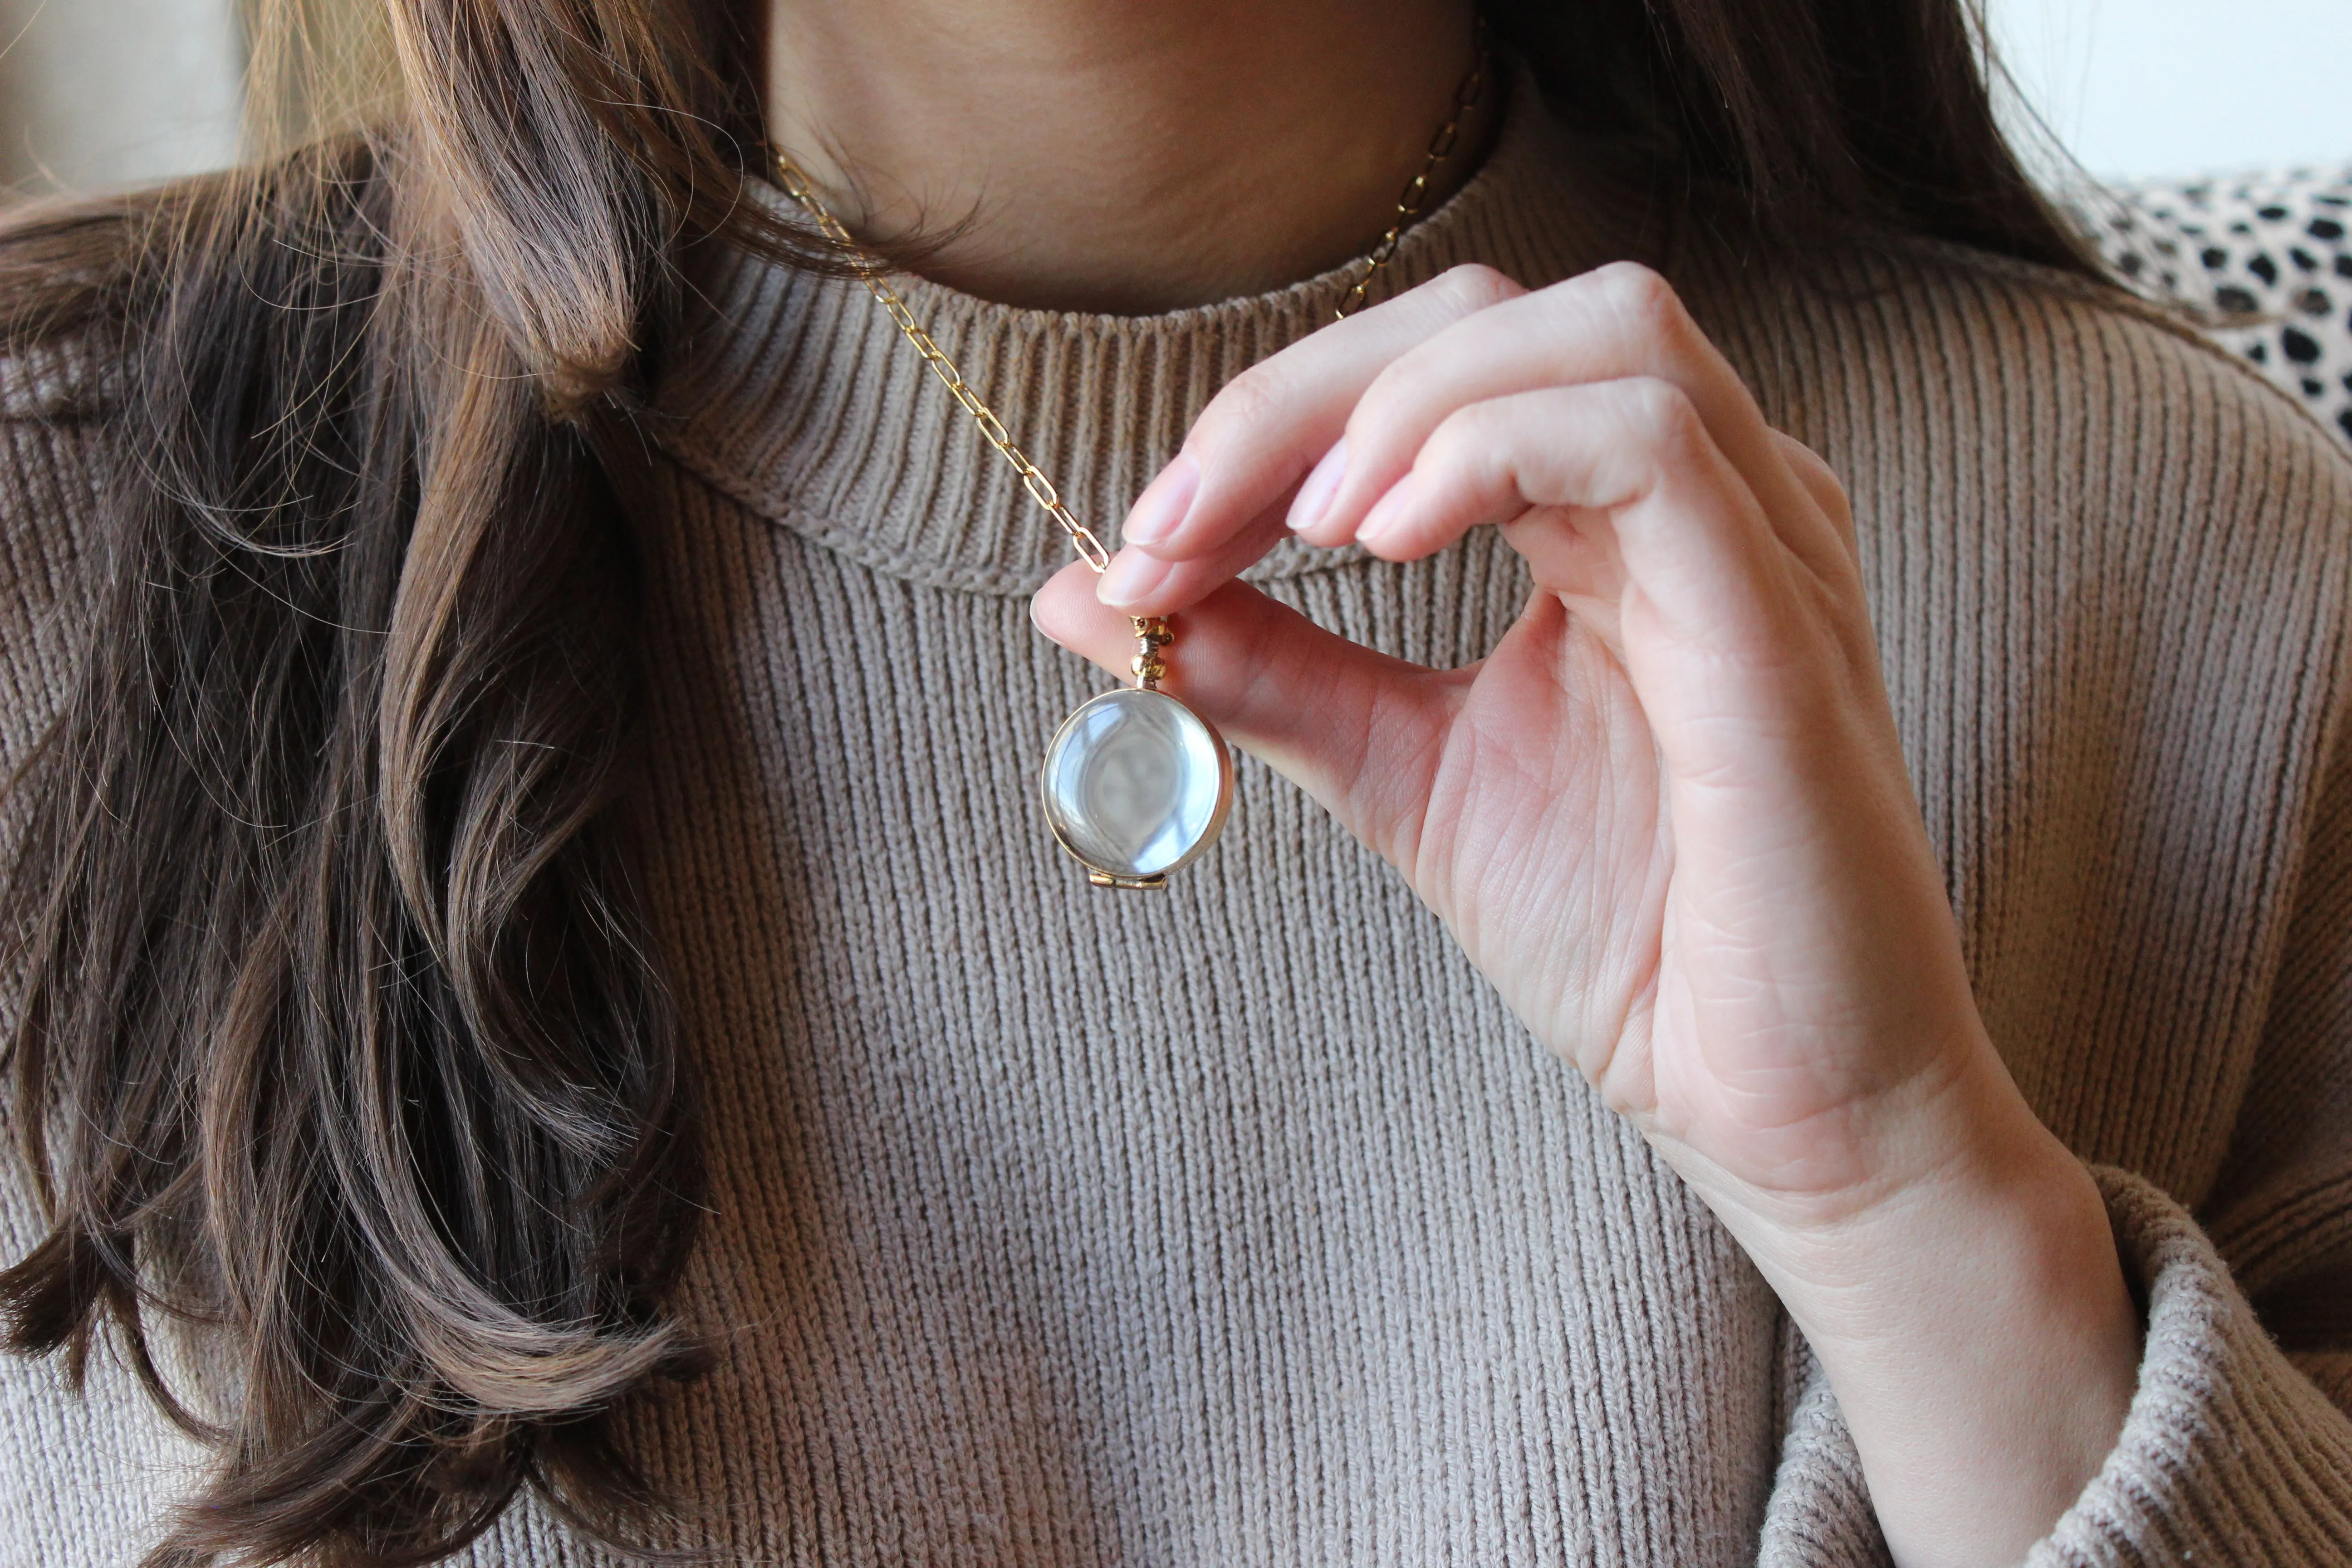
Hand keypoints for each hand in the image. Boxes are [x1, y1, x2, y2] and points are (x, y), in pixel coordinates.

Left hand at [1032, 263, 2138, 1566]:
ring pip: (1589, 332)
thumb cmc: (1631, 941)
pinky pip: (1648, 441)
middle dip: (1303, 394)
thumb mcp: (1400, 772)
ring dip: (1396, 405)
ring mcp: (1762, 539)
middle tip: (1171, 527)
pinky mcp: (1782, 615)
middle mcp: (1707, 495)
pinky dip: (1488, 454)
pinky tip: (1378, 546)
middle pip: (1495, 315)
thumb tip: (1081, 596)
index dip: (1273, 418)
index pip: (1440, 364)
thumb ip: (1268, 670)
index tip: (1146, 544)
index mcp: (1618, 519)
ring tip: (1292, 533)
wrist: (1780, 1108)